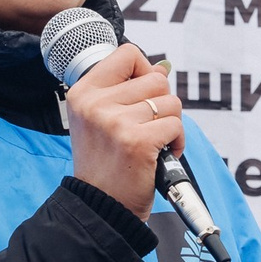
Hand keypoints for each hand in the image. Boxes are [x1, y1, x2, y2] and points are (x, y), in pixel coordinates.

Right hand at [64, 43, 181, 218]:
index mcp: (83, 93)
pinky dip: (177, 142)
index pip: (127, 54)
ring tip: (153, 144)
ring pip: (170, 102)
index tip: (142, 95)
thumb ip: (126, 91)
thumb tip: (162, 67)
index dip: (145, 71)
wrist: (100, 207)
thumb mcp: (100, 120)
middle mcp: (95, 104)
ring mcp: (115, 122)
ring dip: (170, 125)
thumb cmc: (104, 165)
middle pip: (156, 79)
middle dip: (162, 104)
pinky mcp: (137, 141)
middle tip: (147, 128)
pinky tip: (161, 155)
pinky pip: (176, 125)